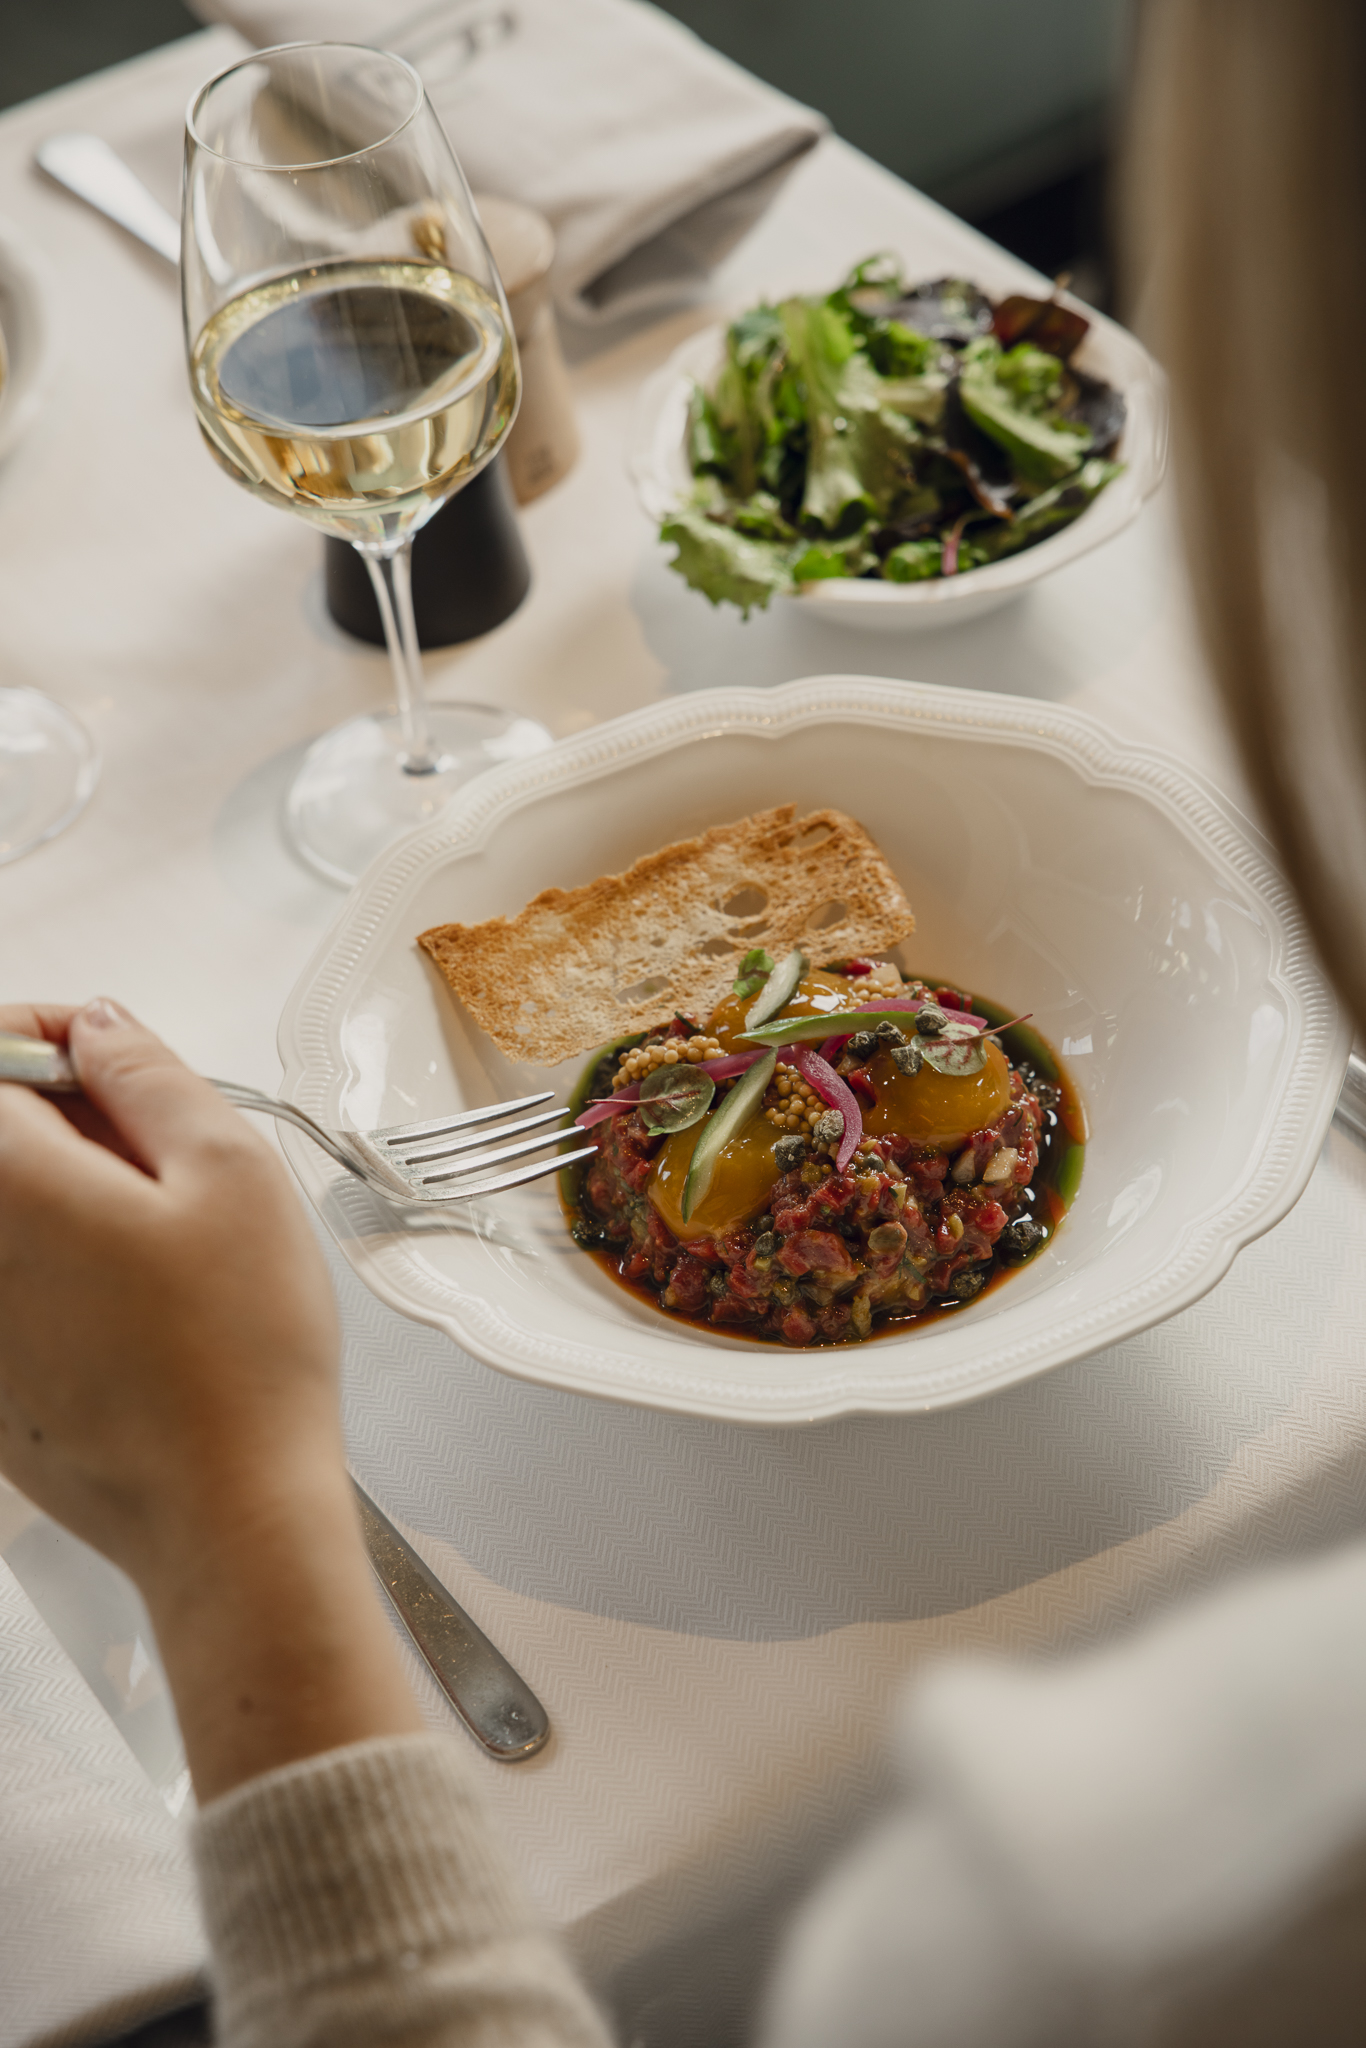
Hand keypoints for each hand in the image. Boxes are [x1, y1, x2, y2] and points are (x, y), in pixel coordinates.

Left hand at [0, 1001, 421, 1798]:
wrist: (229, 1516)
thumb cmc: (242, 1355)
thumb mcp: (232, 1172)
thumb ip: (151, 1075)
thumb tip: (99, 1027)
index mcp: (12, 1188)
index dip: (45, 1033)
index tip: (106, 1047)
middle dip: (61, 1116)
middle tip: (155, 1141)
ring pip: (8, 1219)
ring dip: (64, 1194)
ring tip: (162, 1232)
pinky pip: (17, 1290)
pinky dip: (60, 1269)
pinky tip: (142, 1306)